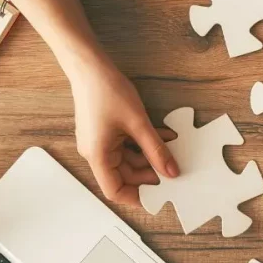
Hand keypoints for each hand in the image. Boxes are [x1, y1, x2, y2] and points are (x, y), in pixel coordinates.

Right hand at [69, 57, 179, 205]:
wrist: (89, 65)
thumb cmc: (106, 90)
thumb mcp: (138, 123)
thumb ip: (156, 150)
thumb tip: (170, 172)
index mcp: (97, 156)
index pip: (115, 191)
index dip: (137, 197)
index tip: (159, 196)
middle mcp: (95, 152)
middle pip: (124, 175)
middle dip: (149, 173)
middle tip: (172, 169)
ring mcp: (100, 142)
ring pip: (128, 159)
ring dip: (149, 156)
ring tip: (171, 148)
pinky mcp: (105, 132)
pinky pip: (126, 145)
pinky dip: (143, 144)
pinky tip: (162, 135)